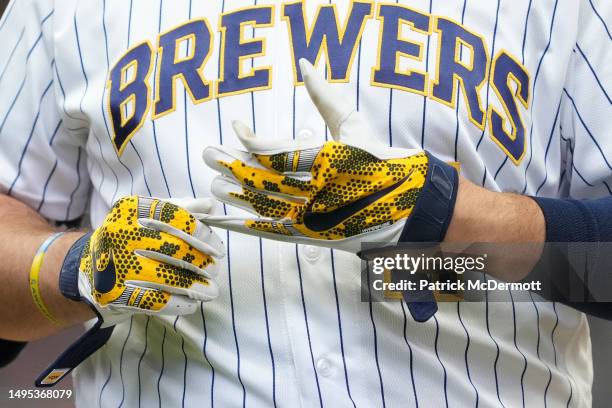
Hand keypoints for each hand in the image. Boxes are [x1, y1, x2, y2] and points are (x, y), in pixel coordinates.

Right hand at [37, 195, 224, 386]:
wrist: (86, 270)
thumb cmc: (128, 239)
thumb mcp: (147, 217)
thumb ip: (180, 208)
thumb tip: (211, 205)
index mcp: (130, 210)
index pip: (174, 218)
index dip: (201, 234)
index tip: (217, 248)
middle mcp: (119, 234)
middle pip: (174, 249)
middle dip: (202, 263)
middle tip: (215, 270)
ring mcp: (115, 265)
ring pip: (168, 277)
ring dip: (196, 286)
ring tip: (211, 290)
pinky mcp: (114, 294)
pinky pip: (156, 301)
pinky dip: (180, 303)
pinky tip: (192, 302)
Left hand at [203, 59, 457, 252]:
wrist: (412, 208)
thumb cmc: (384, 161)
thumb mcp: (357, 125)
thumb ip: (327, 97)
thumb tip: (305, 63)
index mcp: (333, 160)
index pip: (281, 153)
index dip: (252, 142)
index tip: (236, 128)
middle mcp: (322, 192)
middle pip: (266, 181)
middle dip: (232, 167)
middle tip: (206, 154)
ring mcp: (318, 218)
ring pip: (266, 208)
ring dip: (235, 196)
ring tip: (212, 184)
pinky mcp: (314, 237)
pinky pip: (272, 233)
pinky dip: (244, 227)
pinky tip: (222, 219)